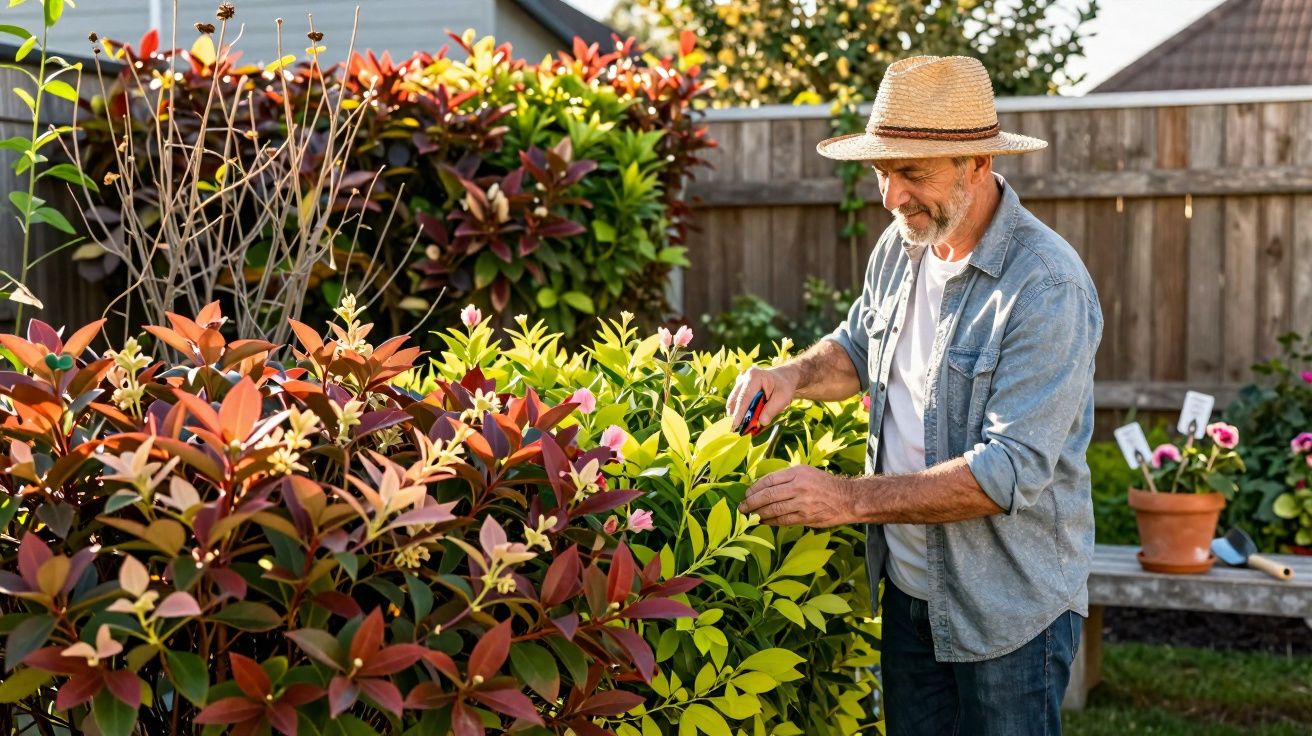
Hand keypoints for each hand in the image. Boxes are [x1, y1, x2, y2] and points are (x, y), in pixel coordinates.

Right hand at [727, 365, 797, 430]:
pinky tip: (742, 418)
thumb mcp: (783, 398)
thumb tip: (762, 422)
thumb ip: (772, 410)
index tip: (735, 425)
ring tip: (737, 426)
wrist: (783, 378)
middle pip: (736, 398)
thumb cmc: (783, 387)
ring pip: (733, 399)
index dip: (739, 412)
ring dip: (735, 412)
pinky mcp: (739, 386)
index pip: (745, 397)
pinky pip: (736, 399)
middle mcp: (744, 376)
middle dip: (734, 414)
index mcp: (754, 376)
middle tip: (734, 429)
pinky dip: (738, 409)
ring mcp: (740, 380)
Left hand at [739, 466, 857, 527]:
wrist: (847, 498)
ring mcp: (802, 502)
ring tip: (749, 516)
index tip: (746, 494)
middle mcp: (799, 486)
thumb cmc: (824, 485)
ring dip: (758, 514)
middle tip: (742, 507)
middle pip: (768, 495)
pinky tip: (763, 521)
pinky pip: (783, 520)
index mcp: (797, 472)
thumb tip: (762, 486)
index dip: (754, 488)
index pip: (769, 480)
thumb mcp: (806, 472)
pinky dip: (770, 522)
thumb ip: (786, 478)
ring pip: (773, 509)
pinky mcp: (806, 517)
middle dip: (751, 502)